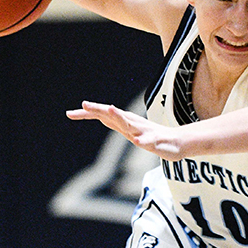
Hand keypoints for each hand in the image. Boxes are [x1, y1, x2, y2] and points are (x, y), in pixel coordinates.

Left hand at [67, 100, 182, 158]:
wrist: (177, 142)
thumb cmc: (152, 136)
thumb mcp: (130, 130)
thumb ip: (116, 122)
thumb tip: (102, 115)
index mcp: (124, 121)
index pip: (102, 115)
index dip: (86, 114)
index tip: (69, 113)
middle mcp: (132, 123)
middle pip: (113, 115)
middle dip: (99, 109)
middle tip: (84, 104)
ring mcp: (143, 131)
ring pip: (130, 124)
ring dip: (120, 117)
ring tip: (110, 110)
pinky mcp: (155, 141)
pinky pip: (148, 140)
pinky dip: (142, 139)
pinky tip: (136, 140)